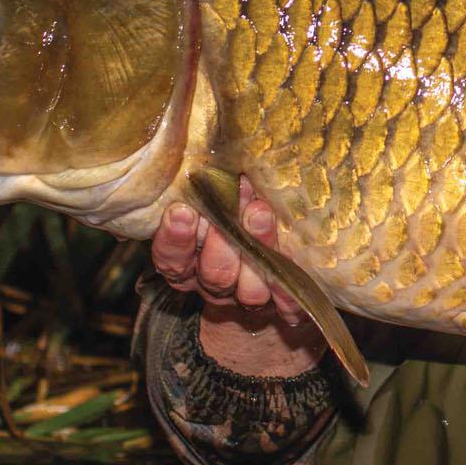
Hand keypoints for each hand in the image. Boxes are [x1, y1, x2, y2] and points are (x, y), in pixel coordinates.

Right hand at [150, 175, 326, 375]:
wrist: (273, 273)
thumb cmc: (237, 219)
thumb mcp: (217, 203)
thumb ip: (211, 189)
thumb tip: (211, 154)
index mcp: (193, 263)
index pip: (173, 259)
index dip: (175, 239)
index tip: (181, 211)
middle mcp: (217, 283)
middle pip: (212, 274)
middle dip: (221, 242)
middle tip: (229, 208)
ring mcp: (249, 298)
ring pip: (248, 291)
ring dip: (255, 253)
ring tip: (260, 214)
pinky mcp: (283, 308)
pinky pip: (287, 310)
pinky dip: (289, 296)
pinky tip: (292, 281)